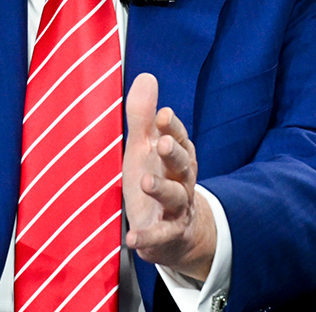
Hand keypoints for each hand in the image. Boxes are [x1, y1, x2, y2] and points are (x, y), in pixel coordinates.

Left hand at [122, 73, 215, 280]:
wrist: (174, 231)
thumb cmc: (156, 178)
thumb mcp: (145, 147)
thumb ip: (143, 116)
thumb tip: (146, 76)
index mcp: (176, 156)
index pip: (179, 138)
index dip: (173, 128)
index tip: (164, 115)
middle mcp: (181, 180)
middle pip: (183, 165)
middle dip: (175, 153)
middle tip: (163, 143)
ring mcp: (176, 208)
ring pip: (175, 197)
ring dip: (162, 189)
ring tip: (146, 182)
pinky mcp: (167, 234)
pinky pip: (160, 236)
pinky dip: (147, 237)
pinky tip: (133, 239)